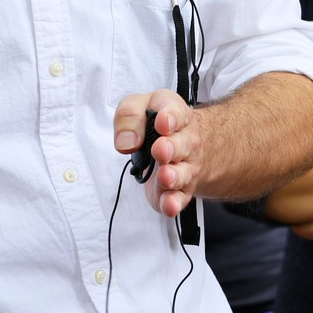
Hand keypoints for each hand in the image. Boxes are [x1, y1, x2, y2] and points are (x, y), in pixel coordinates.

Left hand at [113, 88, 204, 218]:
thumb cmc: (158, 123)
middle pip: (181, 145)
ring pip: (182, 173)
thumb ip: (130, 116)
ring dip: (173, 176)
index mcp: (176, 115)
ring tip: (164, 177)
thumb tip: (125, 142)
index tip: (162, 124)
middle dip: (170, 148)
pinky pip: (178, 197)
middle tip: (160, 150)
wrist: (185, 144)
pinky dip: (173, 203)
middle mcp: (186, 141)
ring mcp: (185, 167)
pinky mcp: (179, 189)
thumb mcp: (139, 106)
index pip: (176, 113)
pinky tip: (168, 206)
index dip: (170, 118)